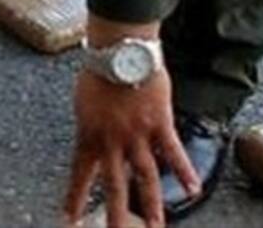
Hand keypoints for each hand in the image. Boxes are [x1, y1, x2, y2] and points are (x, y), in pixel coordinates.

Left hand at [64, 70, 199, 227]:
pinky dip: (185, 172)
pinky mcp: (159, 124)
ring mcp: (136, 135)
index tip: (68, 220)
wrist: (118, 51)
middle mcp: (111, 141)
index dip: (74, 198)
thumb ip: (90, 126)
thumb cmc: (98, 71)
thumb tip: (93, 139)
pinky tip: (193, 190)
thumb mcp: (83, 103)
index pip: (79, 174)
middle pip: (114, 186)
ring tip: (156, 227)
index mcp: (89, 135)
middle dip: (115, 216)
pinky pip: (173, 153)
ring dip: (152, 205)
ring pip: (145, 177)